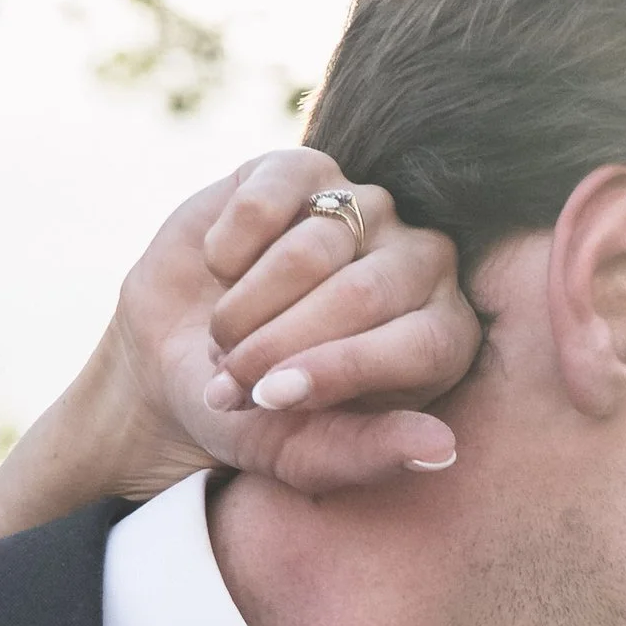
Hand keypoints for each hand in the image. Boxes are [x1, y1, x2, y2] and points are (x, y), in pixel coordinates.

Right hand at [73, 150, 477, 504]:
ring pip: (308, 251)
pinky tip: (222, 272)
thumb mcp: (305, 452)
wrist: (180, 360)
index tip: (269, 399)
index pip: (420, 344)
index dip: (338, 372)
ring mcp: (367, 207)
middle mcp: (423, 263)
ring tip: (224, 340)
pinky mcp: (304, 171)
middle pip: (361, 295)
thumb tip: (441, 451)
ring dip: (244, 308)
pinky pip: (263, 204)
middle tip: (231, 383)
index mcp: (446, 337)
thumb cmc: (260, 415)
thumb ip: (370, 454)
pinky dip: (226, 252)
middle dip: (278, 346)